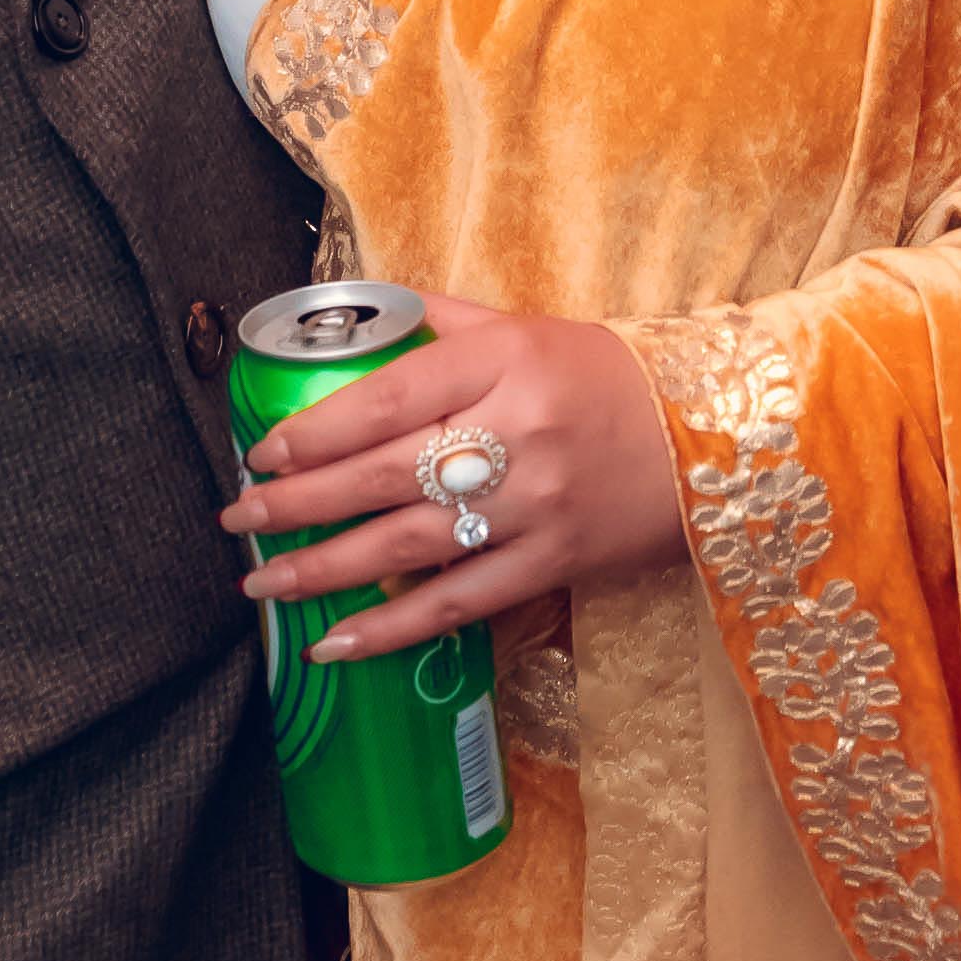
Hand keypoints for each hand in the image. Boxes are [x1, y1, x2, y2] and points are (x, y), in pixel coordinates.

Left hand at [223, 290, 676, 667]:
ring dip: (325, 569)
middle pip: (383, 473)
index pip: (388, 399)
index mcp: (505, 362)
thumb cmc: (611, 376)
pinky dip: (394, 627)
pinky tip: (337, 642)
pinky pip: (460, 603)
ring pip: (409, 544)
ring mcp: (536, 506)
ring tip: (263, 581)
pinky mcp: (557, 564)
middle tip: (237, 518)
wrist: (722, 435)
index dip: (316, 430)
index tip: (262, 452)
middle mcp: (516, 433)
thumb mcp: (530, 328)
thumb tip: (363, 317)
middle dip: (298, 501)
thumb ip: (443, 324)